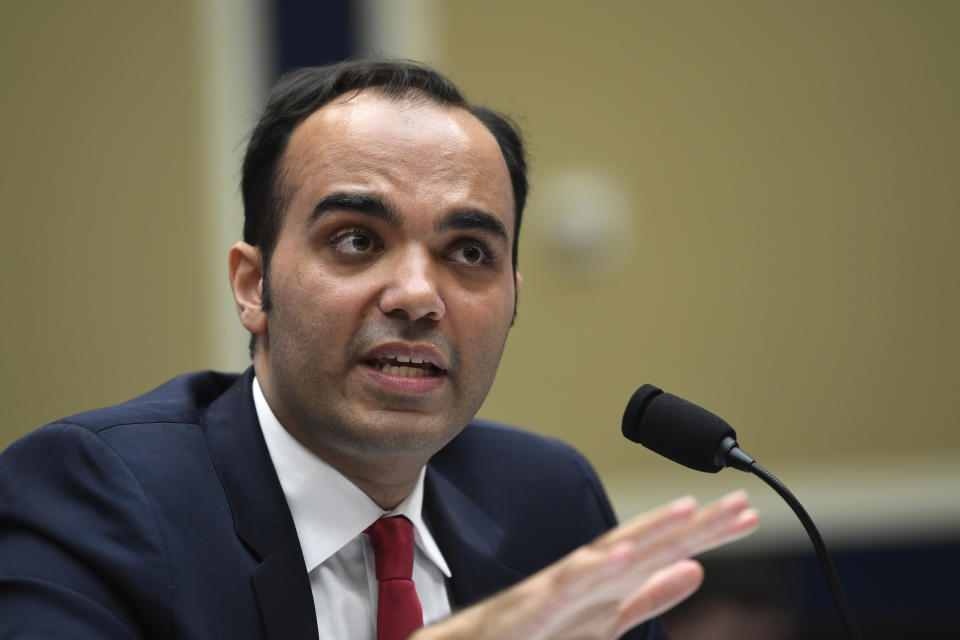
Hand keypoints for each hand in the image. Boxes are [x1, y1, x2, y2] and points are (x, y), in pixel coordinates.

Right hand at [413, 490, 758, 639]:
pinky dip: (593, 569)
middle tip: (743, 503)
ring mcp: (561, 588)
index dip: (708, 532)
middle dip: (695, 523)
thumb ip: (647, 596)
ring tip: (688, 511)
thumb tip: (695, 570)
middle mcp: (590, 576)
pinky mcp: (534, 608)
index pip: (666, 549)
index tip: (749, 515)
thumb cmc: (536, 631)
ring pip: (611, 555)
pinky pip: (566, 586)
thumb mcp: (606, 619)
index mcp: (609, 579)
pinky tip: (621, 555)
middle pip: (648, 543)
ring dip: (649, 531)